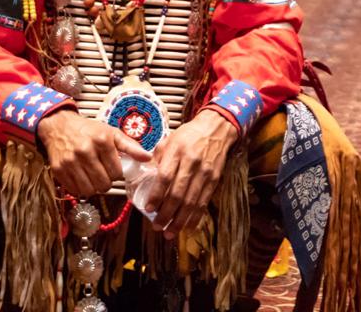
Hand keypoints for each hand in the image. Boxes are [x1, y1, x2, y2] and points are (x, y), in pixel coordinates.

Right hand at [36, 110, 150, 197]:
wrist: (59, 125)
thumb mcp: (111, 133)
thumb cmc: (89, 130)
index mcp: (101, 141)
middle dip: (106, 182)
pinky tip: (82, 178)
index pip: (117, 172)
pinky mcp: (59, 169)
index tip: (113, 168)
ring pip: (89, 190)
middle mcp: (85, 151)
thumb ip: (131, 146)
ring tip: (93, 177)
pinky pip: (74, 191)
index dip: (117, 173)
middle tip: (103, 174)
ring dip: (94, 188)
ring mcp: (70, 161)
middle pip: (103, 184)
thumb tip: (148, 157)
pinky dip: (80, 188)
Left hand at [146, 109, 239, 238]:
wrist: (216, 129)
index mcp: (177, 151)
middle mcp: (191, 163)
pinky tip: (188, 227)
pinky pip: (204, 202)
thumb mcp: (169, 140)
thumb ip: (157, 158)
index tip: (148, 208)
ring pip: (191, 202)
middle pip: (178, 193)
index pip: (165, 177)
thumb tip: (144, 176)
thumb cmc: (189, 134)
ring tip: (170, 233)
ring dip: (180, 221)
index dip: (157, 195)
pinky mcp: (214, 180)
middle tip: (157, 226)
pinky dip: (196, 217)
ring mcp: (205, 173)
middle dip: (166, 214)